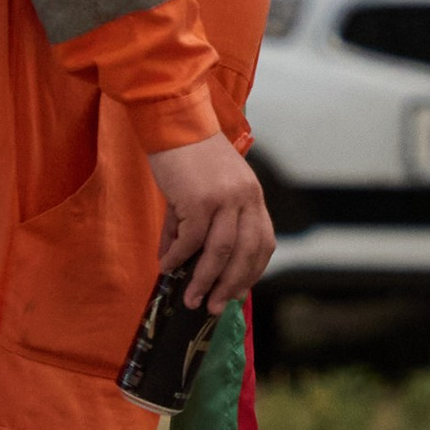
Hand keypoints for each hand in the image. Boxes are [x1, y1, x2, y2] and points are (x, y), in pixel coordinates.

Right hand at [151, 134, 275, 308]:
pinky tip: (166, 266)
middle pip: (246, 253)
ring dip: (205, 280)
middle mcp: (246, 197)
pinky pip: (190, 239)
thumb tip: (183, 266)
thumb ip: (204, 227)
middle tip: (215, 308)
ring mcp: (225, 198)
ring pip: (221, 252)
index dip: (252, 271)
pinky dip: (178, 257)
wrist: (175, 122)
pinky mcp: (199, 198)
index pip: (264, 243)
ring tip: (192, 299)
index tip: (238, 292)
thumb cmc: (190, 158)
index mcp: (253, 196)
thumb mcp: (209, 190)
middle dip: (231, 285)